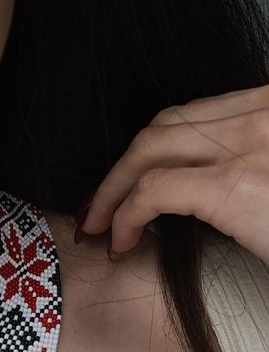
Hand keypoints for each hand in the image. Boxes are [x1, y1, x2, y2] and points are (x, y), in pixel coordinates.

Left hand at [78, 84, 268, 263]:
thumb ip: (252, 162)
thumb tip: (207, 188)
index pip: (194, 115)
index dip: (148, 150)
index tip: (129, 183)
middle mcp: (260, 111)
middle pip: (164, 126)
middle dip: (120, 169)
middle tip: (99, 206)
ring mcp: (246, 143)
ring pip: (148, 150)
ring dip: (112, 190)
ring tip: (99, 224)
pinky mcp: (233, 186)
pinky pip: (153, 191)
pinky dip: (125, 216)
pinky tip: (122, 240)